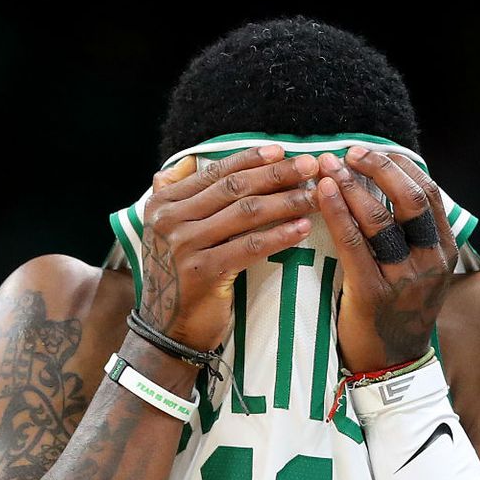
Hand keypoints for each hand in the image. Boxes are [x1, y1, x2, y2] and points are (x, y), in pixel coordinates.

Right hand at [138, 146, 320, 351]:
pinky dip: (280, 235)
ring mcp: (185, 245)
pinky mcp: (204, 272)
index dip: (250, 159)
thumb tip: (193, 160)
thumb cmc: (179, 276)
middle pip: (234, 188)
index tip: (281, 151)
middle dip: (276, 175)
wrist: (167, 328)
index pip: (215, 173)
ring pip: (246, 214)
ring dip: (286, 202)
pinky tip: (303, 228)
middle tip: (310, 166)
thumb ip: (177, 194)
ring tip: (316, 196)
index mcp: (163, 203)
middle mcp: (170, 219)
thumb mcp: (167, 230)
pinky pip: (250, 247)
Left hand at [314, 147, 459, 372]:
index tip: (373, 151)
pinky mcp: (373, 293)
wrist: (393, 364)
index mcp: (444, 251)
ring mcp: (404, 279)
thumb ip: (412, 235)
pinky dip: (336, 212)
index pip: (429, 194)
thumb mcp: (421, 271)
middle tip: (350, 152)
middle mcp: (430, 262)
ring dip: (351, 185)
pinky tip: (322, 194)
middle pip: (410, 200)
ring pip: (380, 219)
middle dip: (379, 168)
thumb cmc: (400, 310)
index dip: (400, 166)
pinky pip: (353, 244)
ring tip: (328, 167)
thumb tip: (384, 184)